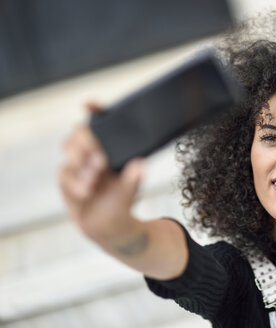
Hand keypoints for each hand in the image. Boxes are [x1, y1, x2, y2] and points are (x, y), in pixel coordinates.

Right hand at [58, 102, 143, 244]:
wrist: (108, 227)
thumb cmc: (122, 203)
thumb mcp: (132, 191)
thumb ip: (134, 179)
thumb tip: (140, 165)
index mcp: (111, 149)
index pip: (101, 123)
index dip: (95, 110)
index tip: (89, 104)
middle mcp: (93, 152)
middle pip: (79, 132)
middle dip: (86, 141)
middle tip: (100, 159)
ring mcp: (79, 165)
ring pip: (69, 150)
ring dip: (81, 163)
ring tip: (94, 181)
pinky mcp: (68, 179)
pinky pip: (63, 173)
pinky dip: (74, 182)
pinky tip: (86, 193)